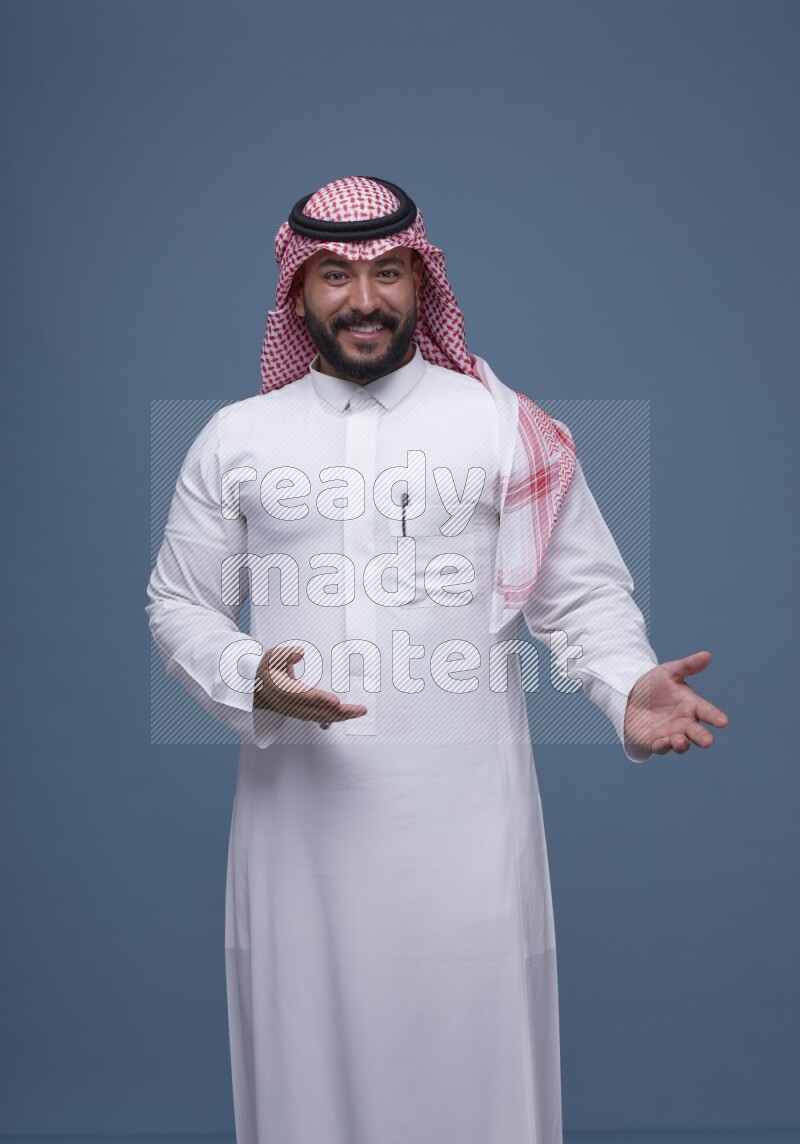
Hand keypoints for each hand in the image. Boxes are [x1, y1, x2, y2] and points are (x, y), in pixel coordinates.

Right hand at [253, 644, 367, 723]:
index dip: (319, 700)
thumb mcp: (272, 656)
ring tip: (359, 711)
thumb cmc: (268, 671)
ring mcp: (296, 711)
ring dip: (341, 716)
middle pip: (317, 711)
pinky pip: (321, 717)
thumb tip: (300, 652)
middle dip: (339, 712)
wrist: (258, 689)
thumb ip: (285, 653)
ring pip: (321, 716)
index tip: (335, 701)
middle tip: (359, 710)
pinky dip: (335, 717)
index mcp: (281, 689)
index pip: (303, 697)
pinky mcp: (302, 713)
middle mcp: (290, 704)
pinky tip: (348, 714)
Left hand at [623, 650, 727, 755]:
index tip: (723, 721)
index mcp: (691, 705)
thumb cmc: (653, 684)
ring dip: (683, 744)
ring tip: (681, 740)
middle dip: (703, 737)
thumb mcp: (669, 672)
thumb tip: (707, 655)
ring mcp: (671, 734)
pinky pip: (661, 747)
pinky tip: (664, 742)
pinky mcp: (655, 742)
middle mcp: (684, 722)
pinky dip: (664, 746)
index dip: (715, 716)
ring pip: (681, 743)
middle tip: (708, 741)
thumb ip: (688, 666)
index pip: (707, 711)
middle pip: (697, 732)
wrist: (628, 695)